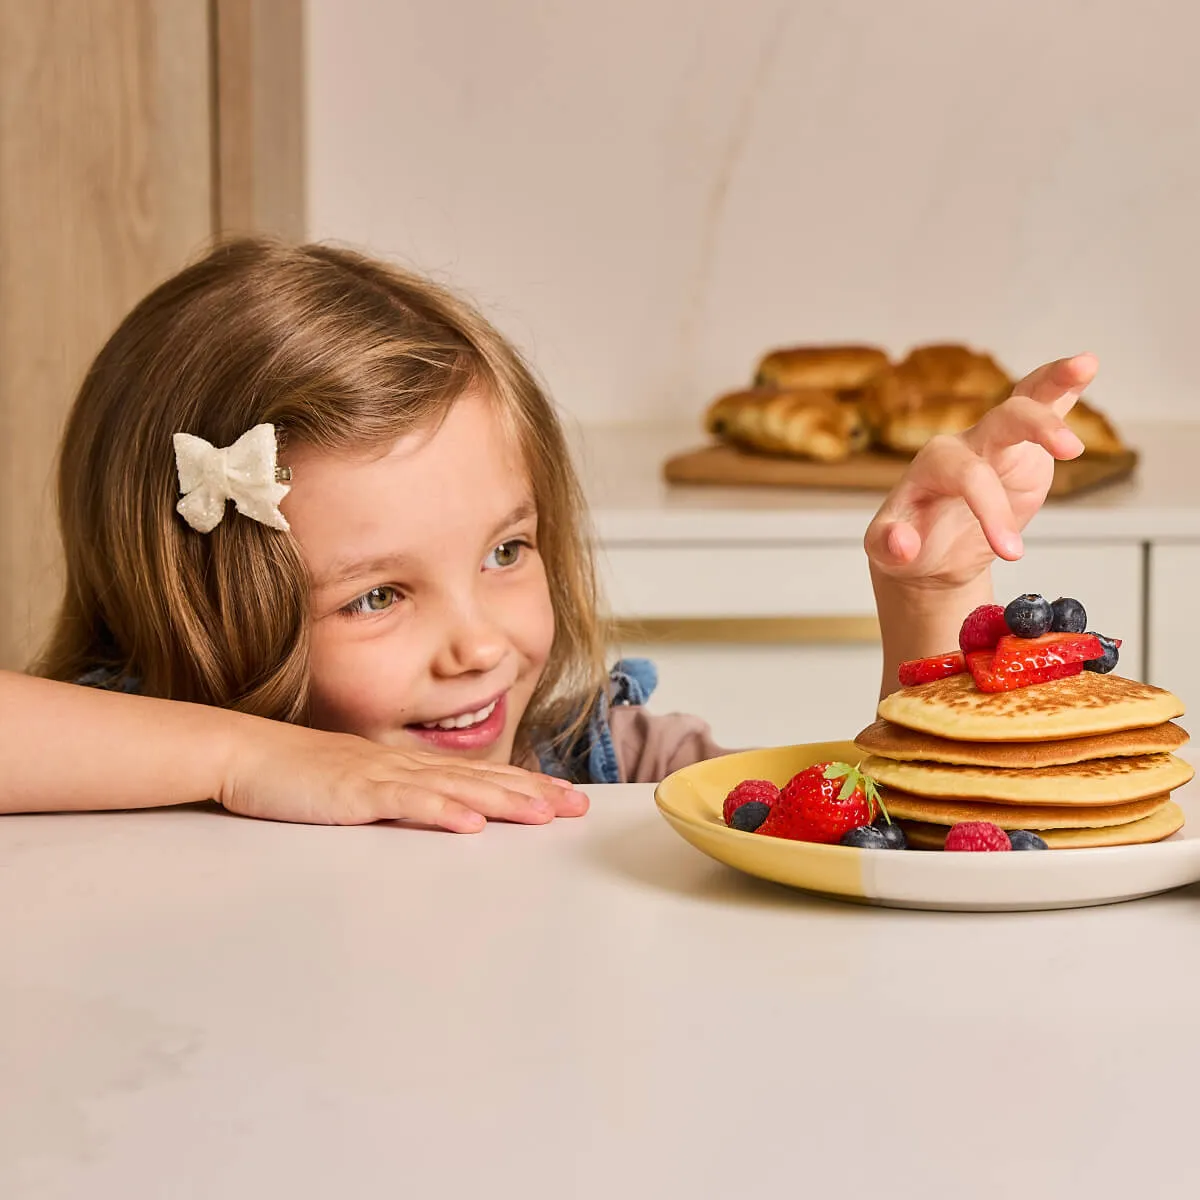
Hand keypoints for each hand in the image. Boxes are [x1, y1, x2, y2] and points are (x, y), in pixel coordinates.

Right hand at [218, 718, 587, 829]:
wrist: (245, 754)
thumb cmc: (298, 775)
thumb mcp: (358, 786)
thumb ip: (397, 797)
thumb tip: (437, 812)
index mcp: (408, 765)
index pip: (478, 774)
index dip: (523, 783)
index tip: (563, 796)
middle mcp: (404, 766)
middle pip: (481, 779)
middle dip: (532, 793)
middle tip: (577, 807)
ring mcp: (381, 777)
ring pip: (454, 789)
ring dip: (502, 801)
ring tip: (544, 814)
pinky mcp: (354, 794)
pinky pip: (404, 804)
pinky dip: (440, 812)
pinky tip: (470, 824)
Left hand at [865, 353, 1096, 589]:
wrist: (928, 549)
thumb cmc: (909, 543)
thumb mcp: (886, 552)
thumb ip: (888, 546)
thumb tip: (903, 543)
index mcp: (932, 464)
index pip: (971, 475)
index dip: (992, 512)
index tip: (1012, 553)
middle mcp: (966, 444)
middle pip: (1002, 421)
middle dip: (1036, 429)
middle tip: (1072, 450)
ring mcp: (996, 442)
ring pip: (1024, 401)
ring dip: (1053, 382)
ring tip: (1086, 365)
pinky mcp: (1023, 449)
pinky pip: (1043, 410)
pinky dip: (1062, 388)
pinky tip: (1086, 365)